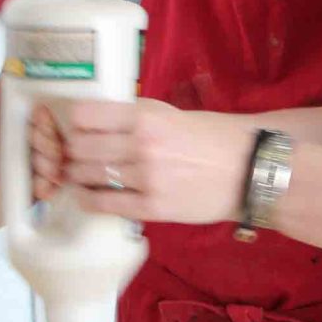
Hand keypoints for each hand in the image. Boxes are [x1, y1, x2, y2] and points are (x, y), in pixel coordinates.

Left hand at [30, 99, 253, 223]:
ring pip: (87, 176)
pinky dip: (90, 199)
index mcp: (146, 116)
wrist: (250, 170)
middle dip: (71, 150)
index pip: (85, 115)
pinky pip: (105, 205)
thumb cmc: (214, 138)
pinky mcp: (152, 207)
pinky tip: (89, 195)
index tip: (77, 127)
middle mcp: (142, 145)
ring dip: (77, 175)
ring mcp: (146, 179)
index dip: (75, 122)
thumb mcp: (172, 114)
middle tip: (73, 154)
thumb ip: (135, 117)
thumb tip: (96, 122)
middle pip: (79, 147)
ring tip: (79, 174)